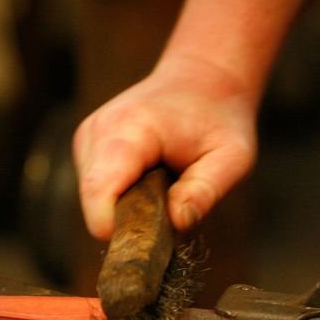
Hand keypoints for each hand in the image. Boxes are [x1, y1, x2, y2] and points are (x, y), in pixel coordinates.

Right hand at [73, 54, 258, 239]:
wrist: (202, 79)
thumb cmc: (219, 118)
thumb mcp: (233, 156)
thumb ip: (206, 190)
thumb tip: (177, 222)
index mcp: (129, 129)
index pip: (99, 190)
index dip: (116, 226)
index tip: (149, 240)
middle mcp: (97, 131)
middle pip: (94, 201)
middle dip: (127, 218)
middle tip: (170, 207)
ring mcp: (87, 138)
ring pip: (92, 199)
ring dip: (125, 206)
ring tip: (162, 185)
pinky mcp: (86, 146)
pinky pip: (95, 189)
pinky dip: (120, 195)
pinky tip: (148, 178)